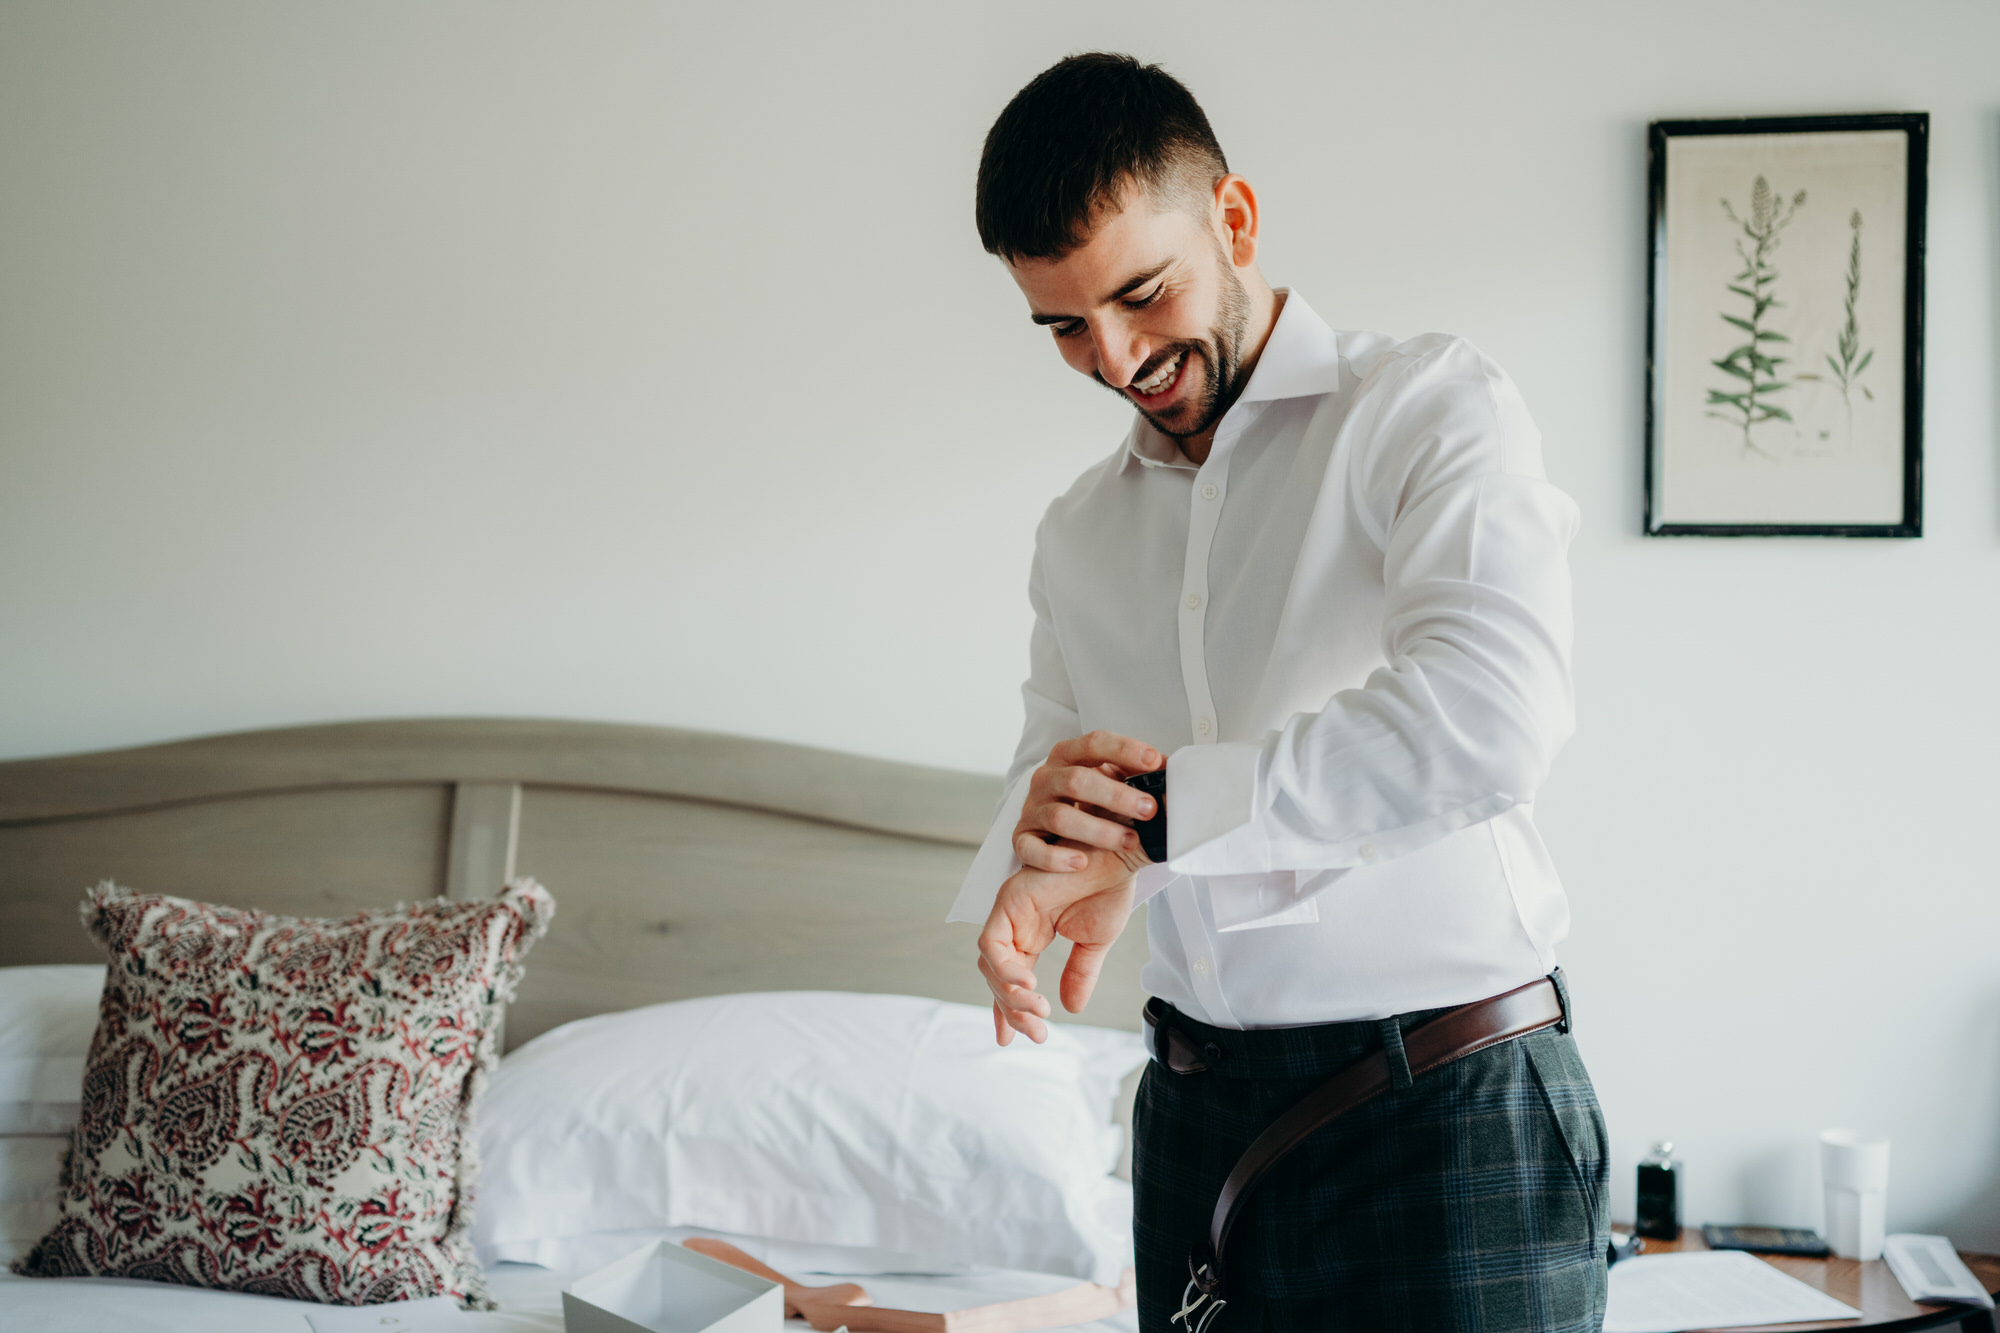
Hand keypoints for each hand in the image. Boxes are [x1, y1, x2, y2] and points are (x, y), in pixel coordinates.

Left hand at [978, 845, 1135, 1044]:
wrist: (1120, 856)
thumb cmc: (1109, 888)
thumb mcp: (1095, 943)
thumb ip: (1079, 974)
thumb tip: (1072, 1008)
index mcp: (1031, 934)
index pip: (1009, 979)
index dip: (1007, 1011)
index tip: (1014, 1039)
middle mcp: (1015, 924)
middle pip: (996, 977)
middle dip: (1012, 1010)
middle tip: (1037, 1031)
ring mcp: (1009, 911)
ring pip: (989, 964)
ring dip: (1009, 993)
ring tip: (1037, 1009)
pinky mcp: (1008, 900)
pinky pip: (992, 944)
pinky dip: (1005, 968)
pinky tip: (1028, 984)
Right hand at [1013, 731, 1162, 872]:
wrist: (1063, 841)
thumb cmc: (1093, 807)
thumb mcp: (1114, 787)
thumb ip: (1139, 778)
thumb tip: (1176, 774)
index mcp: (1070, 756)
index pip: (1094, 743)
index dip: (1124, 750)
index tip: (1154, 762)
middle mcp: (1047, 779)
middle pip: (1077, 780)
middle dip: (1117, 795)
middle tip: (1149, 809)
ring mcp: (1032, 809)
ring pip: (1060, 816)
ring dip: (1098, 830)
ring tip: (1129, 842)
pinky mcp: (1022, 839)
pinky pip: (1031, 849)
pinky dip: (1056, 857)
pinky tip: (1081, 862)